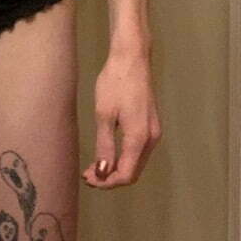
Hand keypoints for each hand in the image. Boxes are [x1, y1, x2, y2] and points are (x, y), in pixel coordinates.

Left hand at [82, 47, 160, 188]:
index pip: (125, 174)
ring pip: (136, 162)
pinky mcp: (151, 125)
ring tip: (94, 166)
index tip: (87, 178)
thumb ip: (104, 146)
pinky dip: (124, 157)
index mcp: (139, 138)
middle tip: (87, 175)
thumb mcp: (104, 114)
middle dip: (110, 178)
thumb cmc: (115, 83)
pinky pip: (138, 151)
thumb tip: (102, 172)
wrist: (132, 58)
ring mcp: (154, 132)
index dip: (106, 182)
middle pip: (133, 171)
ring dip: (117, 168)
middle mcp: (152, 139)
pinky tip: (109, 153)